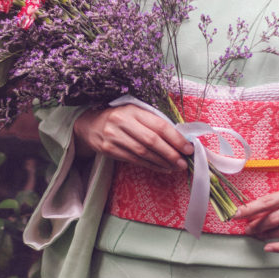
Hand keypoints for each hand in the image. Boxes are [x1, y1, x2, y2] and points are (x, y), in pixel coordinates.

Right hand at [74, 105, 192, 172]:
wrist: (90, 125)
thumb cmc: (119, 117)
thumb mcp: (135, 112)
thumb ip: (153, 121)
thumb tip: (180, 137)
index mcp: (132, 109)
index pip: (158, 125)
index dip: (176, 138)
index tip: (188, 148)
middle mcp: (122, 121)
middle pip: (151, 141)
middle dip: (171, 153)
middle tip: (184, 162)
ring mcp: (113, 136)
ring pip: (143, 153)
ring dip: (162, 162)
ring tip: (176, 167)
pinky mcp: (108, 150)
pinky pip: (134, 160)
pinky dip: (151, 165)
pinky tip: (162, 168)